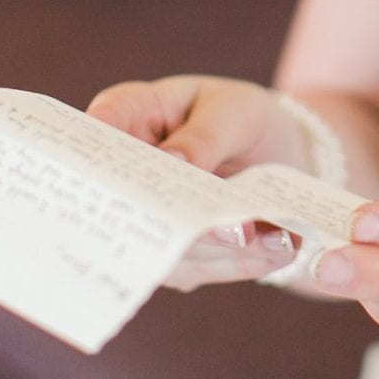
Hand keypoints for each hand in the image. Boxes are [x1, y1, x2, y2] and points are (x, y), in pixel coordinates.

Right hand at [87, 75, 307, 290]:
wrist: (274, 150)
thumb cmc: (241, 116)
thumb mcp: (234, 111)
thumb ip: (204, 136)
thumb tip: (172, 161)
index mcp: (129, 116)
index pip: (98, 133)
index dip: (103, 162)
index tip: (142, 187)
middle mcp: (126, 174)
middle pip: (132, 208)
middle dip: (185, 227)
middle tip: (239, 231)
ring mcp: (147, 219)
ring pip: (167, 251)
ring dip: (225, 252)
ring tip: (278, 241)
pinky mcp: (173, 253)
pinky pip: (199, 268)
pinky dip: (241, 262)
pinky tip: (279, 250)